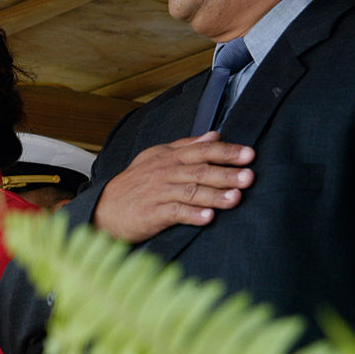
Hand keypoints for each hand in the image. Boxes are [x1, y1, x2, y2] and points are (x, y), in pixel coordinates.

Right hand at [93, 131, 253, 242]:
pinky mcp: (152, 213)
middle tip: (249, 177)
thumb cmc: (136, 183)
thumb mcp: (158, 157)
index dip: (226, 152)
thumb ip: (187, 146)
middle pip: (199, 170)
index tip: (249, 154)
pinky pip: (174, 212)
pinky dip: (191, 214)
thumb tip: (215, 135)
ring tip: (236, 198)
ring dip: (214, 195)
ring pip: (190, 191)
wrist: (105, 207)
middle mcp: (165, 172)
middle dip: (225, 173)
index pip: (201, 150)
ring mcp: (158, 192)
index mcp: (169, 157)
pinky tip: (207, 218)